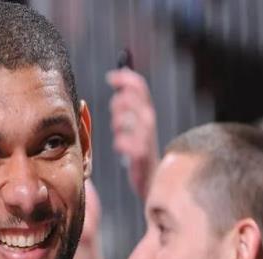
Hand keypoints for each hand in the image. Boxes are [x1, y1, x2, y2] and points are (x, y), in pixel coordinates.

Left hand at [106, 69, 158, 199]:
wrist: (153, 177)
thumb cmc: (141, 149)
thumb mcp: (137, 124)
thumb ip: (131, 106)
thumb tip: (118, 85)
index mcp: (148, 112)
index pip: (140, 87)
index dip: (124, 78)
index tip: (110, 77)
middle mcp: (149, 121)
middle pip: (129, 99)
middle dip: (116, 104)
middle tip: (116, 116)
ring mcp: (146, 137)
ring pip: (123, 119)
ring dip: (116, 124)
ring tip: (119, 133)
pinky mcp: (140, 153)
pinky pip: (122, 141)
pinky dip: (118, 143)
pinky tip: (121, 149)